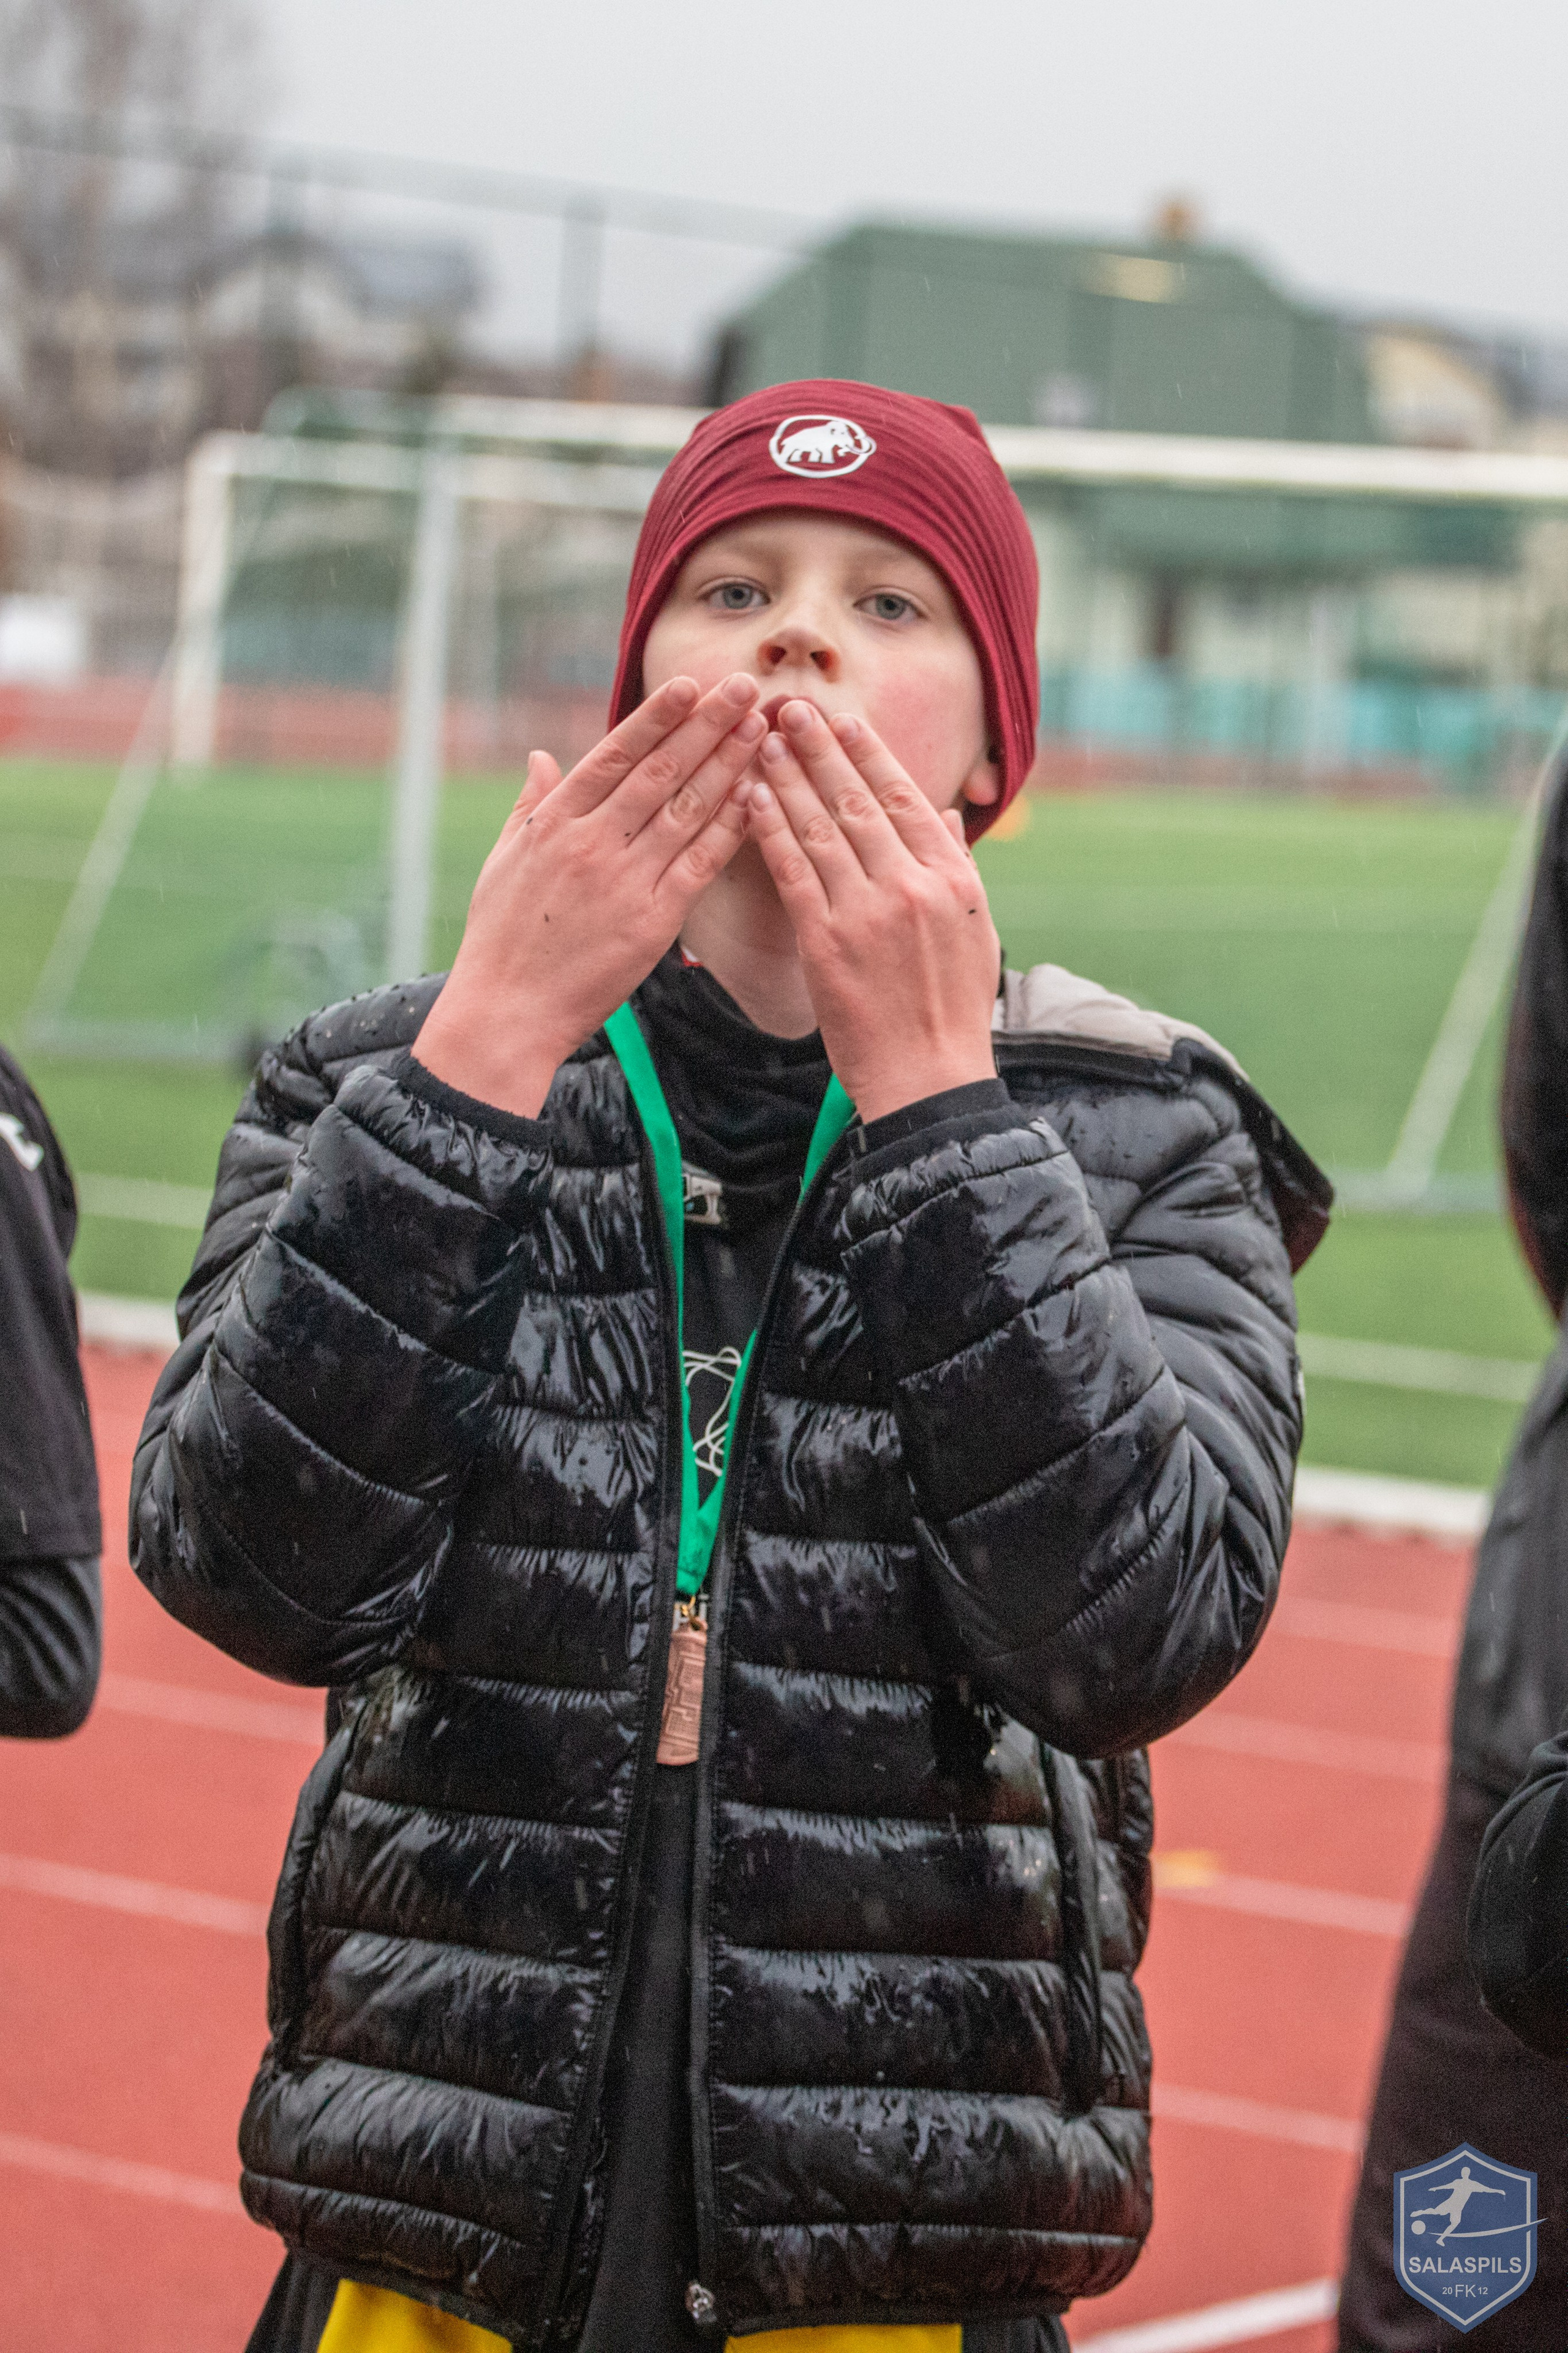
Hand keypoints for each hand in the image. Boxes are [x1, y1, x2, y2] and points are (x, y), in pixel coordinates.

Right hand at [413, 674, 763, 1115]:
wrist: (506, 1013)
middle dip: (707, 725)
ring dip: (729, 766)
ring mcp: (625, 881)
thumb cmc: (502, 938)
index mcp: (555, 822)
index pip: (616, 755)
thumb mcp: (503, 861)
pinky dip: (729, 830)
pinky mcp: (652, 922)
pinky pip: (700, 865)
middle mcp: (592, 843)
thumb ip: (530, 805)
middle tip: (745, 687)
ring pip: (688, 810)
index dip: (657, 717)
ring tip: (760, 729)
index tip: (690, 683)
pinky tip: (757, 800)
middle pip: (661, 771)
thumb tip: (540, 757)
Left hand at [740, 701, 1000, 1124]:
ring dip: (787, 778)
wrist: (929, 1076)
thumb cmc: (952, 1008)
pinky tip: (751, 800)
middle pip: (857, 800)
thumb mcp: (976, 930)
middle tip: (789, 708)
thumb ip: (955, 864)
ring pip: (820, 828)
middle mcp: (911, 884)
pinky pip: (793, 872)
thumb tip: (943, 810)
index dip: (868, 754)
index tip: (843, 721)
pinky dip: (771, 831)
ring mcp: (867, 912)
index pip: (904, 797)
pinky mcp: (827, 943)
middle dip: (819, 749)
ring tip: (759, 742)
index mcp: (951, 877)